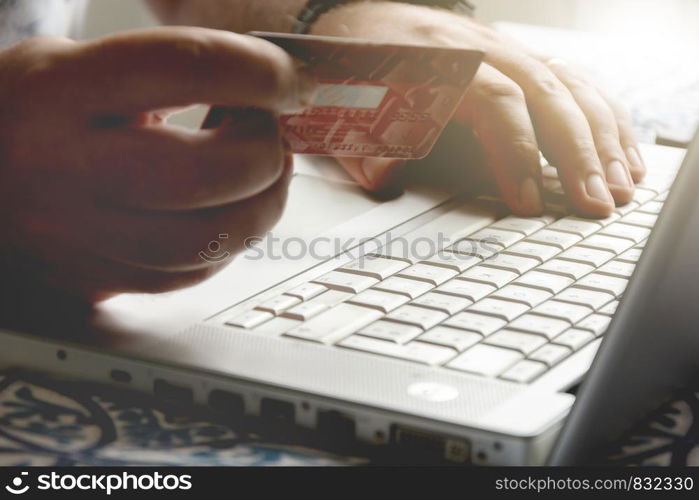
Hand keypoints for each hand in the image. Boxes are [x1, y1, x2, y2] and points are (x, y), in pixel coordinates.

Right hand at [0, 28, 314, 302]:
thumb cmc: (22, 113)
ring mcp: (77, 238)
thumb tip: (266, 92)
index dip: (257, 72)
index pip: (180, 69)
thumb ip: (165, 72)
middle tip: (269, 134)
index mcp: (56, 94)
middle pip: (202, 174)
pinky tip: (224, 211)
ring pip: (204, 243)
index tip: (288, 80)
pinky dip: (228, 241)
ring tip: (259, 174)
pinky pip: (188, 275)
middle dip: (265, 152)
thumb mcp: (73, 63)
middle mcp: (64, 171)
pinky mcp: (95, 280)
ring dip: (261, 206)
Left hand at [313, 2, 644, 217]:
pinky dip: (604, 116)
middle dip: (578, 152)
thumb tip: (384, 180)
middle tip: (596, 203)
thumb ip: (364, 141)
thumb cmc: (354, 67)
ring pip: (571, 86)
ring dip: (603, 138)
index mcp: (439, 58)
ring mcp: (507, 51)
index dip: (515, 151)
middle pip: (547, 92)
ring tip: (622, 186)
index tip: (526, 200)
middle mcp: (482, 48)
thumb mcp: (343, 102)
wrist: (359, 22)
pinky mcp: (521, 60)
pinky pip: (576, 81)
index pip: (493, 100)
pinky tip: (622, 150)